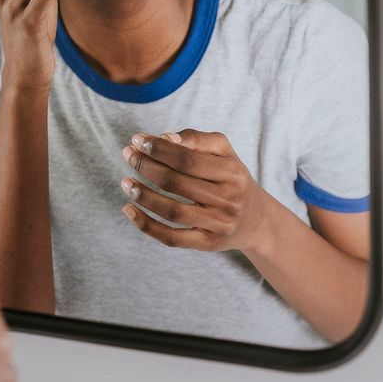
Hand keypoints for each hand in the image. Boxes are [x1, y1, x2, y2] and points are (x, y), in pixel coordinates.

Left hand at [120, 129, 270, 254]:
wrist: (256, 220)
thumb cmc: (231, 178)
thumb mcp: (224, 152)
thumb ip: (197, 139)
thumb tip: (165, 137)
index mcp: (232, 173)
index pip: (188, 159)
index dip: (159, 149)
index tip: (138, 139)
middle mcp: (228, 200)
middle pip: (177, 184)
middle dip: (146, 167)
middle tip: (128, 155)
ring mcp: (218, 225)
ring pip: (173, 212)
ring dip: (143, 196)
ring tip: (126, 182)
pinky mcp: (207, 244)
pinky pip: (172, 238)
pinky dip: (147, 226)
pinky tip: (129, 210)